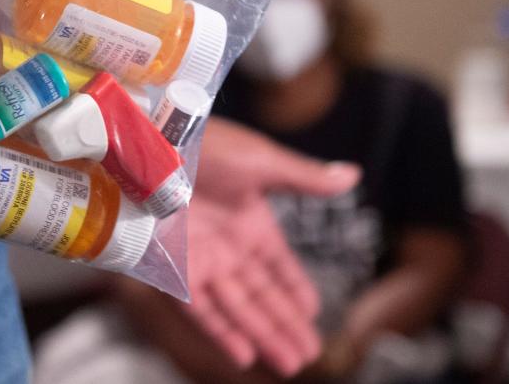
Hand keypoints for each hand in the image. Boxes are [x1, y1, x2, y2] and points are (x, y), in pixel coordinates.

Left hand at [183, 118, 359, 376]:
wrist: (155, 147)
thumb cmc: (208, 146)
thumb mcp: (263, 162)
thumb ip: (305, 179)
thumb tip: (353, 175)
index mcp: (252, 221)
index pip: (280, 265)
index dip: (296, 290)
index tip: (313, 313)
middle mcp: (229, 246)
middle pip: (263, 294)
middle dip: (287, 324)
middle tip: (310, 355)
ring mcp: (204, 260)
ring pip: (238, 308)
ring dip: (263, 335)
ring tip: (289, 364)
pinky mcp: (176, 270)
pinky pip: (202, 309)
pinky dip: (222, 332)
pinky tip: (243, 355)